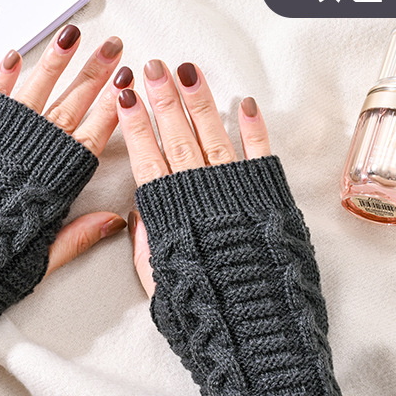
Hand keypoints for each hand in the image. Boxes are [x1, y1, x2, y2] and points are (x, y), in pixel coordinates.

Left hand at [0, 26, 134, 275]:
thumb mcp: (40, 262)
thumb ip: (77, 237)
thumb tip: (114, 221)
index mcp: (53, 186)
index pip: (92, 138)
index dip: (112, 111)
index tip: (126, 85)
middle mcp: (29, 157)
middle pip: (70, 107)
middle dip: (93, 74)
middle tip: (113, 46)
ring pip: (34, 93)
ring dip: (54, 62)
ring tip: (72, 35)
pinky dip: (3, 77)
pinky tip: (15, 54)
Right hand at [116, 60, 271, 295]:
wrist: (251, 328)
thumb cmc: (201, 312)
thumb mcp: (156, 282)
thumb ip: (145, 243)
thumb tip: (140, 214)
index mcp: (167, 214)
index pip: (146, 157)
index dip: (135, 125)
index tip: (126, 96)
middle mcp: (199, 194)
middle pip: (177, 136)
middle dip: (162, 98)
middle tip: (152, 67)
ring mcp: (235, 191)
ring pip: (212, 135)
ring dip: (199, 101)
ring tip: (187, 70)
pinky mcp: (269, 195)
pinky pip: (259, 153)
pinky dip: (252, 127)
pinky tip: (242, 102)